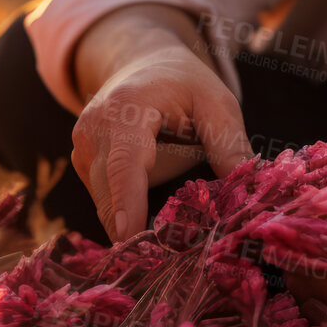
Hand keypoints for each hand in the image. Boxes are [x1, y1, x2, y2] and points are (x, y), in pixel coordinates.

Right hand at [71, 45, 252, 242]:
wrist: (142, 64)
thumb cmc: (184, 84)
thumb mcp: (217, 102)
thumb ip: (229, 143)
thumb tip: (245, 190)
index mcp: (128, 107)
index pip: (125, 160)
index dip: (127, 200)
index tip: (130, 237)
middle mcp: (94, 127)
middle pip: (111, 189)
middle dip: (133, 227)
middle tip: (166, 261)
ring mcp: (82, 146)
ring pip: (105, 201)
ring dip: (131, 222)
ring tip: (164, 242)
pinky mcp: (82, 163)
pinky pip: (103, 199)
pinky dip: (125, 212)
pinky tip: (149, 221)